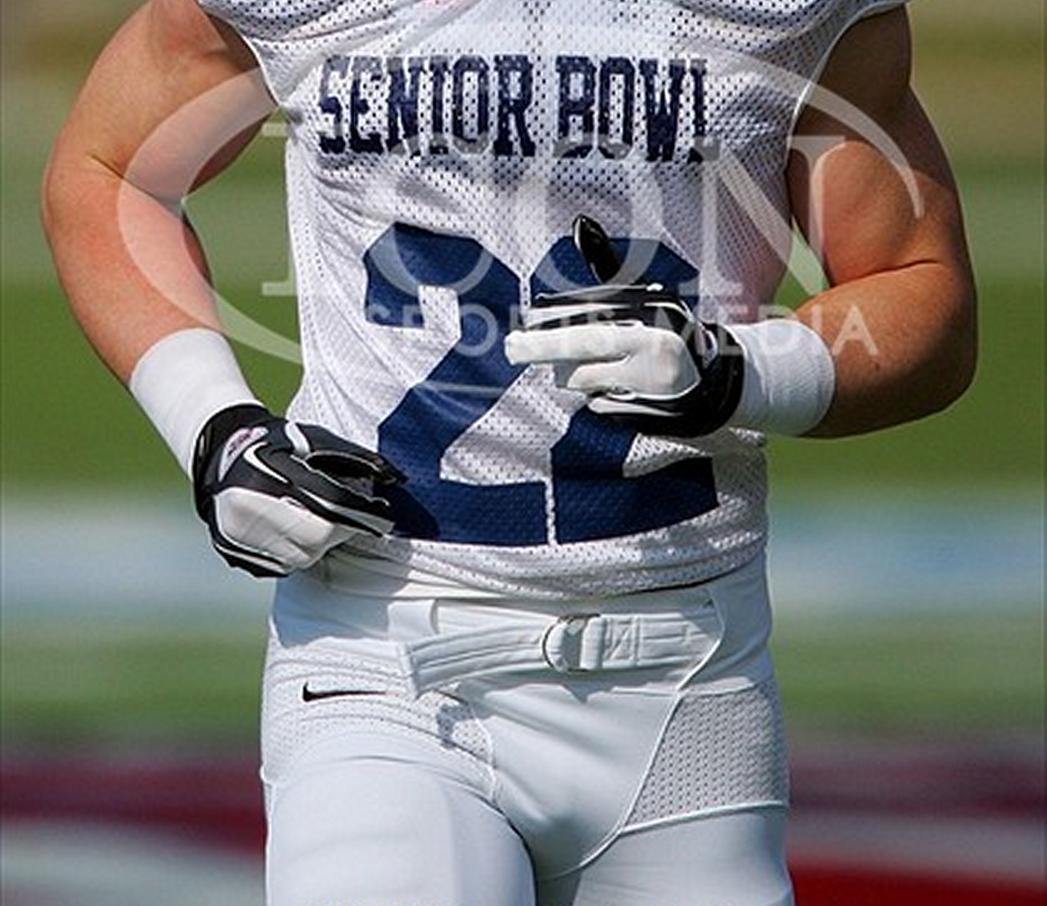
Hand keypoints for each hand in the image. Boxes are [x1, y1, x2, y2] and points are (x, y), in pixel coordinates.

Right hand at [192, 404, 402, 576]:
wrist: (218, 454)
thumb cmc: (278, 442)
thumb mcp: (314, 438)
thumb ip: (354, 457)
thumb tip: (398, 478)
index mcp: (271, 474)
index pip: (330, 504)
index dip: (362, 513)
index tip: (384, 515)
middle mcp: (249, 507)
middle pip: (317, 538)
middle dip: (340, 530)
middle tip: (347, 518)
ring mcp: (237, 534)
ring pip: (300, 558)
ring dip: (318, 544)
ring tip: (316, 521)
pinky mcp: (233, 553)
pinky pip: (279, 566)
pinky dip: (294, 553)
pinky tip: (293, 532)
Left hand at [504, 216, 744, 436]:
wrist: (716, 384)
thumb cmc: (670, 337)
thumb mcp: (648, 302)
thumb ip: (609, 281)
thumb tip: (581, 228)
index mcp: (652, 310)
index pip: (592, 312)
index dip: (553, 319)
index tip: (525, 322)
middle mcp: (651, 342)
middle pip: (582, 344)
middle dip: (541, 347)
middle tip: (512, 348)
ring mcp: (647, 380)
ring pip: (586, 378)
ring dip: (577, 375)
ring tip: (596, 369)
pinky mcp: (644, 410)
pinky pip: (599, 403)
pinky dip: (599, 396)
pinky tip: (618, 389)